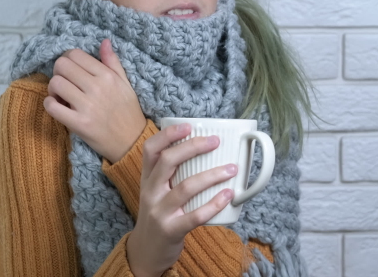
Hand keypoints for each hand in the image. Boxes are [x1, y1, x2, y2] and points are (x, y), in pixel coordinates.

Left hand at [43, 38, 146, 162]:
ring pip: (55, 83)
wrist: (131, 142)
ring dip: (53, 89)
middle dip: (58, 72)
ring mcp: (87, 106)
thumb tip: (104, 41)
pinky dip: (49, 104)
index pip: (75, 54)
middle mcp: (97, 87)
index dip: (68, 60)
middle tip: (65, 83)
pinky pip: (52, 106)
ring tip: (61, 96)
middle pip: (61, 66)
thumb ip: (112, 62)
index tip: (71, 71)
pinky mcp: (79, 123)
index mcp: (107, 75)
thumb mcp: (125, 83)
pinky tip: (58, 107)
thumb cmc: (128, 111)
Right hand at [126, 123, 237, 276]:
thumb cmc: (158, 214)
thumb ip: (170, 173)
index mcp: (147, 178)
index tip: (189, 126)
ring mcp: (159, 211)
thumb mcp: (156, 190)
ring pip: (186, 187)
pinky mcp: (171, 230)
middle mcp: (150, 192)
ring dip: (212, 175)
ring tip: (231, 169)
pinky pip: (196, 215)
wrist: (146, 251)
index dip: (168, 135)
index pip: (151, 150)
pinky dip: (214, 204)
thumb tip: (204, 148)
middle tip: (215, 142)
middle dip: (193, 147)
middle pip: (168, 161)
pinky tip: (228, 195)